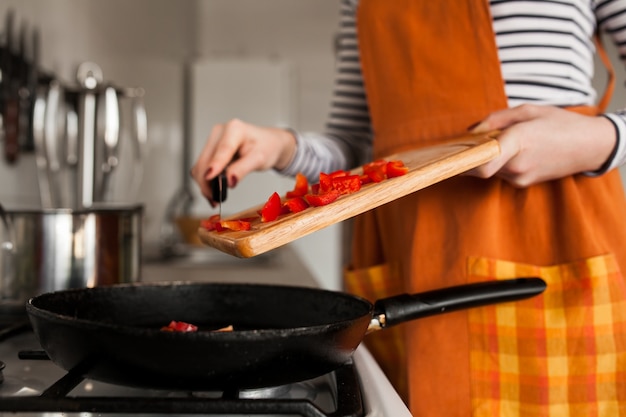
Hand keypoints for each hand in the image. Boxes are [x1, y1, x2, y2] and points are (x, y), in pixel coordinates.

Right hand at [190, 119, 296, 203]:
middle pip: (206, 160)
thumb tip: (229, 181)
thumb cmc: (266, 147)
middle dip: (208, 182)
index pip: (222, 150)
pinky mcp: (210, 150)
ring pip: (200, 166)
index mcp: (235, 129)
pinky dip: (205, 181)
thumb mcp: (260, 159)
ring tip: (215, 198)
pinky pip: (202, 167)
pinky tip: (212, 191)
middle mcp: (220, 132)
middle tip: (216, 200)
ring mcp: (213, 140)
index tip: (209, 177)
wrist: (268, 144)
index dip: (215, 165)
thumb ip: (243, 169)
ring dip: (204, 184)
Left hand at [466, 104, 616, 186]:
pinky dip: (496, 164)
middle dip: (470, 156)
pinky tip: (506, 152)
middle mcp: (517, 165)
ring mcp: (520, 177)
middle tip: (463, 145)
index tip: (449, 155)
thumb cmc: (559, 124)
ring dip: (484, 159)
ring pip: (488, 170)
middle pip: (478, 167)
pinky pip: (499, 174)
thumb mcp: (528, 111)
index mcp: (518, 142)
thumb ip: (495, 119)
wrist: (590, 146)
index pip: (482, 163)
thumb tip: (471, 131)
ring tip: (495, 143)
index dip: (462, 162)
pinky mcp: (523, 184)